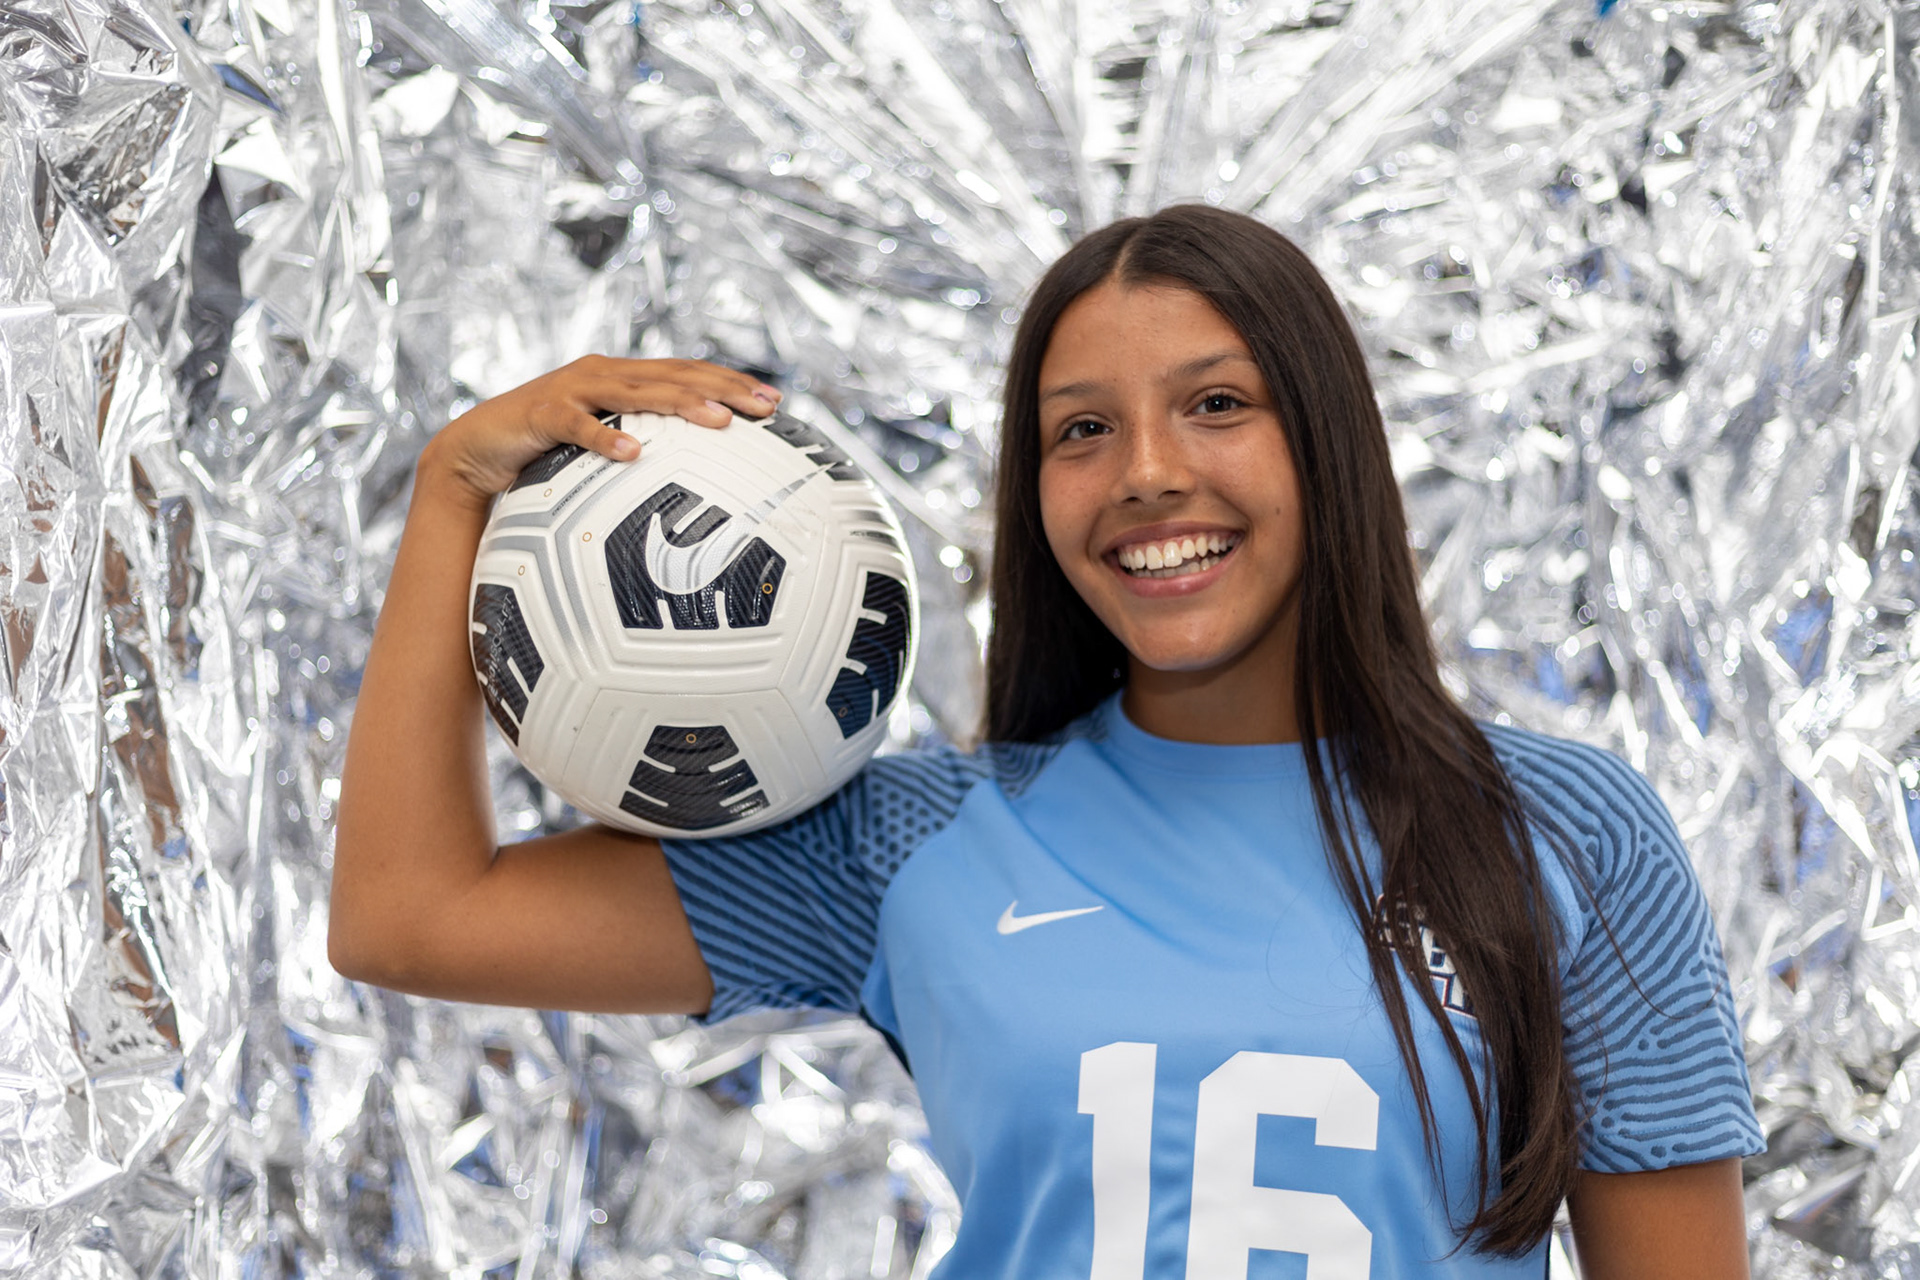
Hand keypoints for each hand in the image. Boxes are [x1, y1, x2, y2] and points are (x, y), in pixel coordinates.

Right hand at [423, 356, 781, 505]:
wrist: (477, 449)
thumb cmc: (547, 453)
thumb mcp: (604, 449)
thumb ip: (645, 451)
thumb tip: (698, 486)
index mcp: (625, 379)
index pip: (688, 373)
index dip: (731, 382)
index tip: (776, 402)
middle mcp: (604, 374)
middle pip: (674, 375)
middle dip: (723, 388)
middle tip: (764, 407)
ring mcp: (573, 390)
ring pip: (637, 392)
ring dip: (681, 404)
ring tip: (718, 421)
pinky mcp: (543, 413)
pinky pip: (578, 425)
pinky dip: (605, 438)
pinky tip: (634, 453)